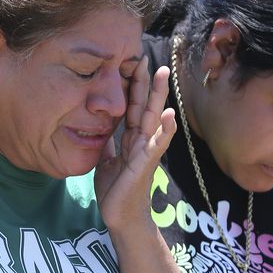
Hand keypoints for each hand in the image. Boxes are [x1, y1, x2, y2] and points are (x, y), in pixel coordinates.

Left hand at [94, 61, 174, 235]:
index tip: (129, 63)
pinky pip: (157, 145)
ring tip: (163, 74)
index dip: (130, 86)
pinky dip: (164, 130)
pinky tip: (170, 115)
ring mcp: (145, 150)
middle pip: (143, 105)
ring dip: (158, 96)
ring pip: (152, 118)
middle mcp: (141, 140)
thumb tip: (102, 126)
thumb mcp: (106, 159)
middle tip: (146, 57)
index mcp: (130, 138)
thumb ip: (108, 142)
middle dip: (145, 82)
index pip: (130, 106)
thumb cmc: (116, 190)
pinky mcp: (145, 164)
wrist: (121, 216)